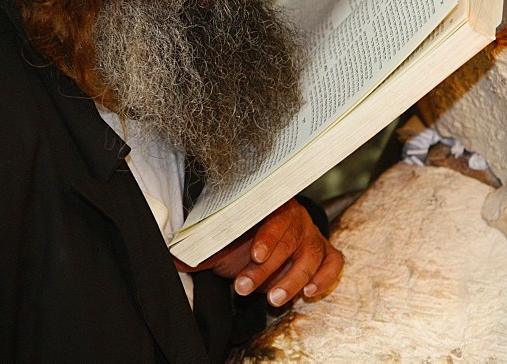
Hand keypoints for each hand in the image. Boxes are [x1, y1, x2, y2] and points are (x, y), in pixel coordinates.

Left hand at [174, 199, 343, 306]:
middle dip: (266, 269)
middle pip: (288, 242)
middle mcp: (296, 219)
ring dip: (293, 279)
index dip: (266, 238)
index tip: (254, 255)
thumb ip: (204, 249)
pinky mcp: (325, 253)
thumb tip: (173, 256)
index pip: (273, 219)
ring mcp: (312, 236)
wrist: (270, 237)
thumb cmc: (246, 237)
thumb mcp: (224, 241)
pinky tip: (310, 291)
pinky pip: (333, 262)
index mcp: (272, 207)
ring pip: (311, 255)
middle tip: (244, 288)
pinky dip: (325, 276)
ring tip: (273, 299)